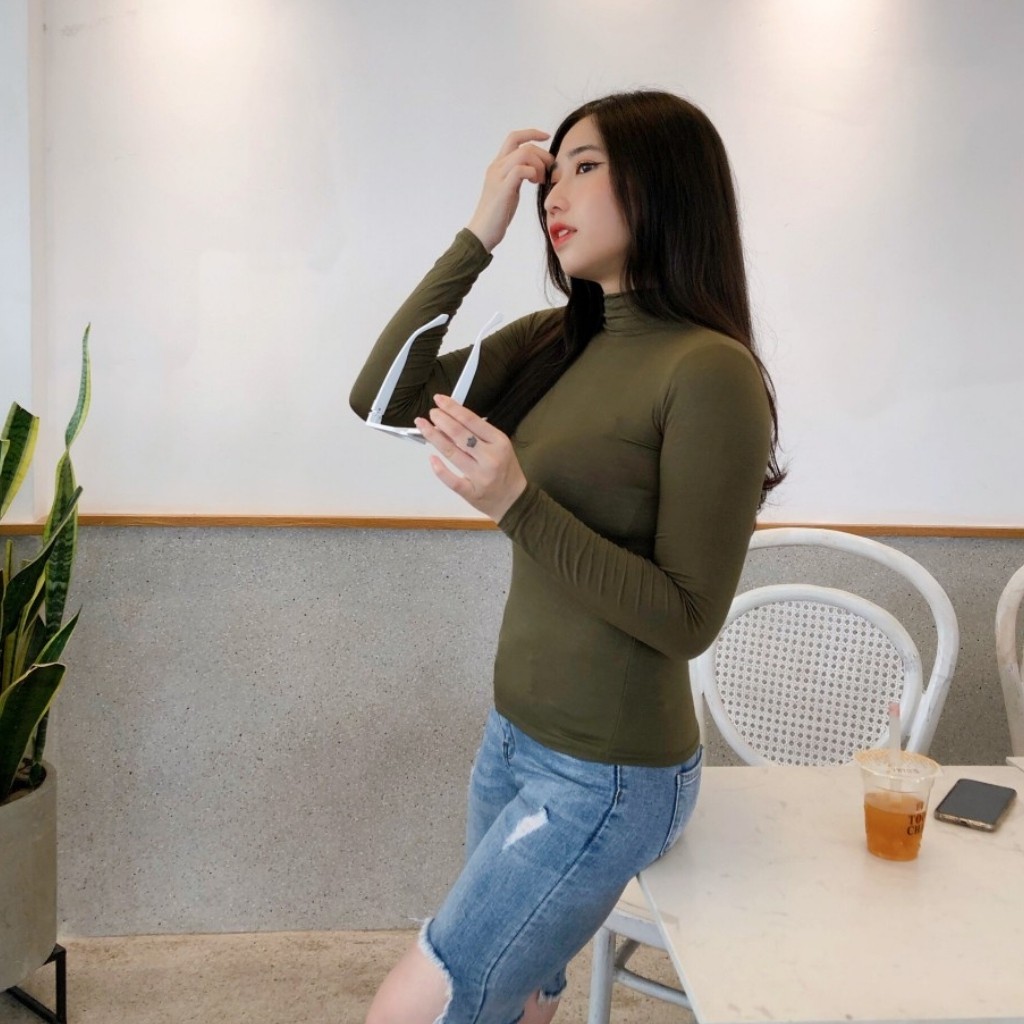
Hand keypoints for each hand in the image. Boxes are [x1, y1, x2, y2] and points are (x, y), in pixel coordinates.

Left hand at [415, 395, 526, 521]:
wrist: (514, 500)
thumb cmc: (505, 470)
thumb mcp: (499, 446)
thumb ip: (478, 434)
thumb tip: (449, 421)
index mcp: (499, 442)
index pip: (471, 420)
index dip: (452, 408)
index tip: (440, 400)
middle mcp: (490, 458)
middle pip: (459, 434)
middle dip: (441, 420)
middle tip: (431, 412)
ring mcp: (480, 476)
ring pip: (452, 453)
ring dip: (434, 437)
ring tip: (424, 426)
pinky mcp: (471, 492)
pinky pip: (451, 480)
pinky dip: (439, 469)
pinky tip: (431, 458)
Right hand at [466, 129, 552, 252]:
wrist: (481, 233)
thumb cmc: (496, 215)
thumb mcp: (510, 190)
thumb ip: (519, 177)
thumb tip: (536, 171)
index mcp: (497, 166)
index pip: (514, 138)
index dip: (532, 133)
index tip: (546, 137)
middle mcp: (496, 167)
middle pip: (522, 145)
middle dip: (542, 153)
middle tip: (550, 169)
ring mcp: (497, 177)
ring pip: (523, 154)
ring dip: (538, 164)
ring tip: (540, 180)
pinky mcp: (502, 189)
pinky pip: (521, 170)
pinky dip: (533, 173)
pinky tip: (535, 184)